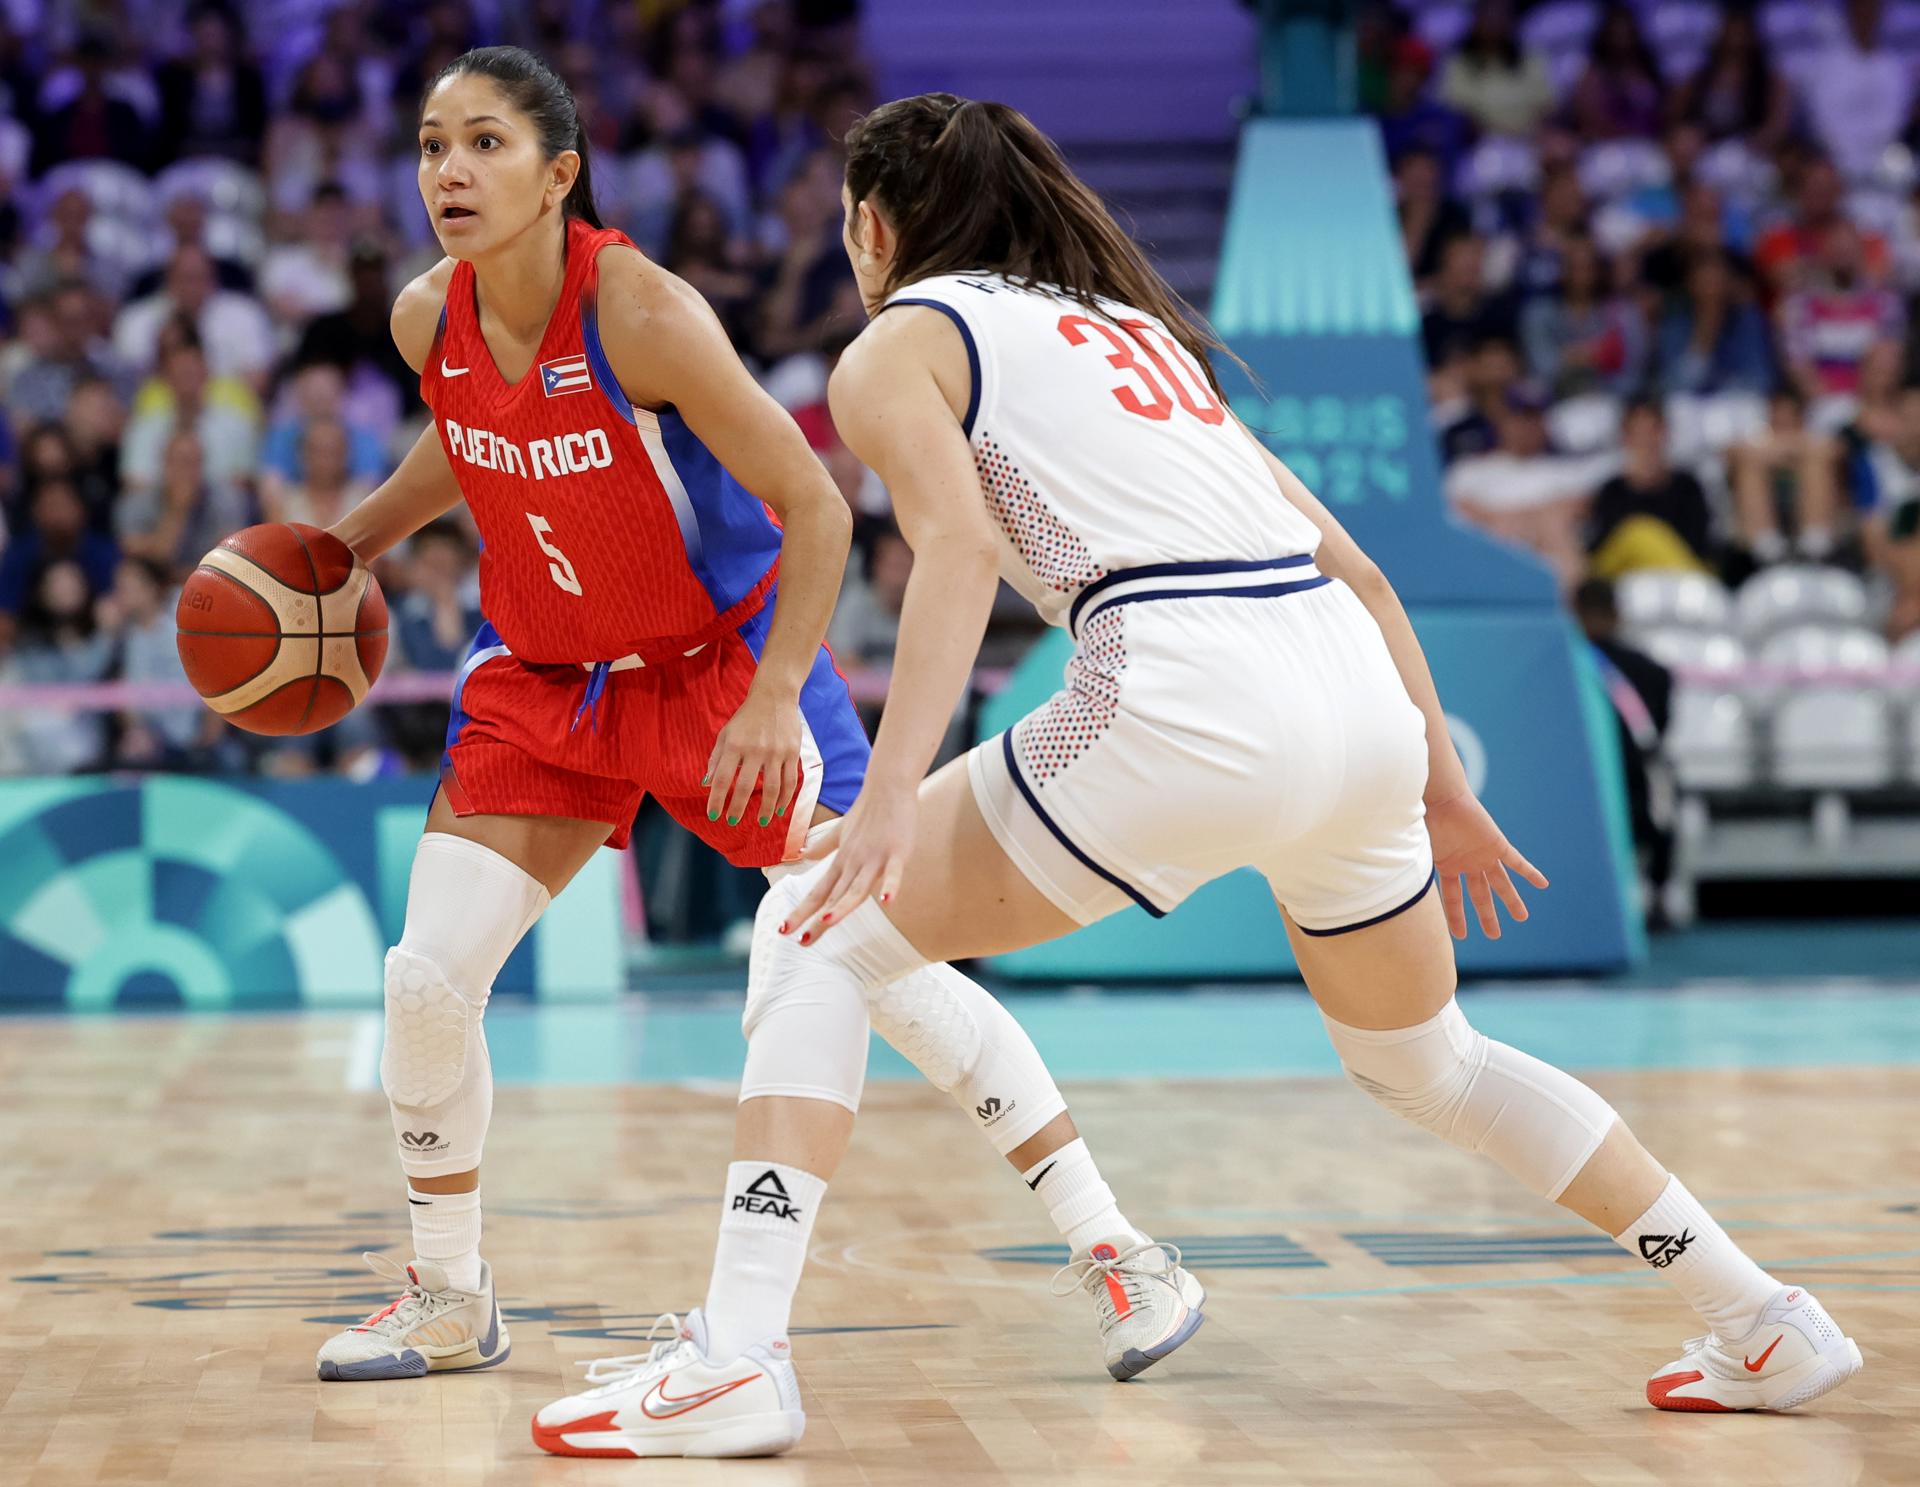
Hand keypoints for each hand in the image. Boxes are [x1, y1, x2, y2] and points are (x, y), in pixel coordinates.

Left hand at [704, 682, 802, 826]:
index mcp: (734, 745)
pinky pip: (790, 781)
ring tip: (761, 822)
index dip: (716, 799)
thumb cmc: (746, 718)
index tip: (713, 815)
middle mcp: (755, 750)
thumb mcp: (726, 734)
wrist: (775, 696)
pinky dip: (785, 798)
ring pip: (772, 788)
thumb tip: (706, 784)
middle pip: (745, 787)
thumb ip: (715, 759)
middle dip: (737, 809)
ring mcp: (776, 752)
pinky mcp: (793, 753)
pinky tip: (779, 809)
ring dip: (766, 809)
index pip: (721, 778)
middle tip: (732, 822)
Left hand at [781, 782, 915, 943]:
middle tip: (800, 942)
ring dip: (843, 905)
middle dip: (817, 920)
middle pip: (833, 897)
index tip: (784, 930)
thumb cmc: (867, 810)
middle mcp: (854, 863)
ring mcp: (874, 858)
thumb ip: (823, 846)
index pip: (818, 892)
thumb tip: (803, 854)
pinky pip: (893, 872)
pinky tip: (889, 901)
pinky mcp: (896, 852)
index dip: (801, 912)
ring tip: (828, 921)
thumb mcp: (840, 831)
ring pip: (857, 887)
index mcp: (842, 861)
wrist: (888, 786)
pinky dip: (891, 885)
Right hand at [1425, 787, 1548, 939]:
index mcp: (1447, 866)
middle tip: (1494, 935)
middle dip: (1487, 916)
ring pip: (1500, 883)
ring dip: (1511, 900)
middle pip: (1480, 895)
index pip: (1453, 899)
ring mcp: (1483, 855)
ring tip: (1522, 917)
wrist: (1441, 796)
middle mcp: (1467, 863)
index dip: (1456, 918)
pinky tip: (1542, 884)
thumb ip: (1411, 871)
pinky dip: (1529, 872)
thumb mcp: (1415, 852)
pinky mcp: (1497, 844)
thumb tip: (1391, 892)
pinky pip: (1516, 862)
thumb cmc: (1425, 820)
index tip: (1460, 937)